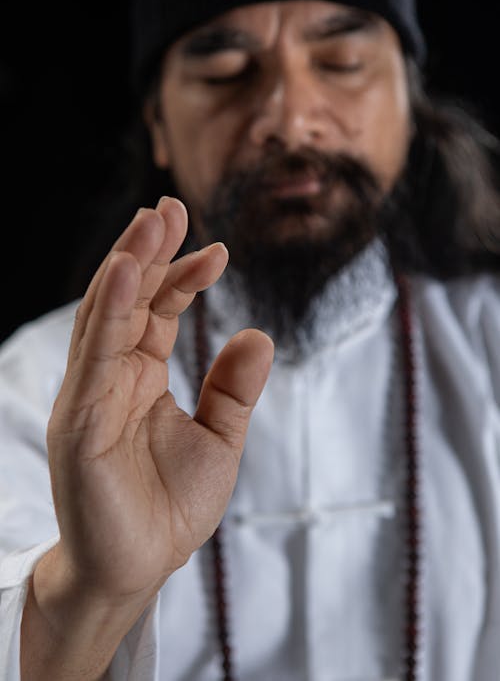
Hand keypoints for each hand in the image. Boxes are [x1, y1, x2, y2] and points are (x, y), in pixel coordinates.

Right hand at [46, 196, 273, 605]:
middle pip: (128, 298)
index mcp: (141, 375)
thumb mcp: (218, 439)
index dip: (184, 276)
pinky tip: (127, 272)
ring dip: (128, 264)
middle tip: (172, 206)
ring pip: (105, 314)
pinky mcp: (78, 419)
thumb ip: (234, 388)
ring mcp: (90, 394)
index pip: (159, 309)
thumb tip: (258, 333)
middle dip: (150, 250)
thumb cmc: (170, 506)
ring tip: (152, 220)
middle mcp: (111, 375)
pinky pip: (94, 355)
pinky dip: (109, 311)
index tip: (219, 250)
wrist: (139, 566)